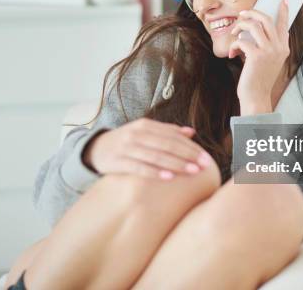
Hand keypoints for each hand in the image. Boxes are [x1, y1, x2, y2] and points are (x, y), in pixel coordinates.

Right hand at [84, 118, 212, 179]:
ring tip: (193, 172)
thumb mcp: (144, 132)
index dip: (191, 147)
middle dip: (188, 155)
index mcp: (145, 125)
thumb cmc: (126, 142)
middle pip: (167, 144)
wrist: (96, 149)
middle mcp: (136, 134)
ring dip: (176, 164)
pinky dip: (155, 172)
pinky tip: (169, 178)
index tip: (206, 157)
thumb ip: (167, 131)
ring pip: (156, 156)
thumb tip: (191, 132)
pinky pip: (139, 168)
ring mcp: (127, 148)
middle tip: (204, 165)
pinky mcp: (118, 162)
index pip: (173, 135)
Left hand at [228, 0, 290, 113]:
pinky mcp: (257, 56)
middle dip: (252, 13)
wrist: (256, 97)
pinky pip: (242, 41)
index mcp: (284, 48)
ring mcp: (269, 51)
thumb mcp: (268, 60)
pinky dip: (234, 45)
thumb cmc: (258, 78)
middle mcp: (279, 47)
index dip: (284, 11)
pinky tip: (232, 54)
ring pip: (254, 25)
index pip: (284, 24)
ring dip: (240, 27)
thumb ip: (267, 45)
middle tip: (242, 14)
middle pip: (266, 19)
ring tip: (234, 34)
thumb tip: (255, 28)